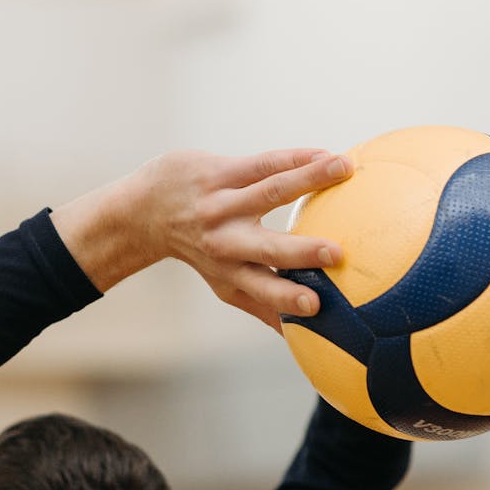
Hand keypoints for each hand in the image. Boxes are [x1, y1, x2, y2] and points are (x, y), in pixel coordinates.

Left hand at [52, 148, 351, 331]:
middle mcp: (226, 241)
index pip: (263, 290)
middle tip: (337, 253)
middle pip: (267, 247)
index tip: (317, 307)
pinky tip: (323, 153)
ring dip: (309, 178)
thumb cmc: (200, 250)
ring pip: (270, 190)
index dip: (287, 299)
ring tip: (344, 167)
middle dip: (301, 252)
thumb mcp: (223, 282)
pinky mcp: (217, 173)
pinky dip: (294, 158)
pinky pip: (261, 163)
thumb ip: (261, 303)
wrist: (145, 210)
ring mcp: (222, 204)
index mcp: (231, 272)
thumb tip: (298, 336)